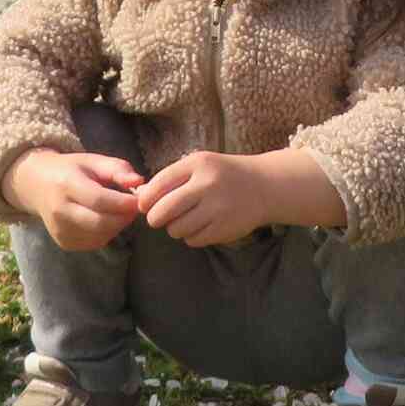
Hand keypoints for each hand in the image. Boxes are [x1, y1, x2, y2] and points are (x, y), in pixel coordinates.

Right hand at [6, 149, 143, 251]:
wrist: (38, 185)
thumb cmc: (71, 170)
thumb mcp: (93, 161)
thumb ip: (117, 169)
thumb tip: (139, 182)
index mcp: (66, 185)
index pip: (99, 200)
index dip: (124, 203)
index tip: (139, 199)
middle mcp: (60, 211)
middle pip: (100, 223)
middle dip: (123, 218)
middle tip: (135, 208)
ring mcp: (60, 230)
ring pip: (100, 236)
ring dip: (117, 226)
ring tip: (119, 211)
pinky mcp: (64, 243)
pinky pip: (95, 242)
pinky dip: (107, 233)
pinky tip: (106, 219)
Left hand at [138, 151, 276, 246]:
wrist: (264, 186)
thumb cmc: (224, 175)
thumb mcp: (200, 165)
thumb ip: (172, 178)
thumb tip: (140, 197)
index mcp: (198, 165)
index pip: (158, 185)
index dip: (145, 200)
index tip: (144, 206)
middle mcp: (207, 185)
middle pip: (163, 211)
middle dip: (155, 218)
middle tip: (159, 218)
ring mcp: (217, 208)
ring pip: (176, 229)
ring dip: (175, 228)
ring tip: (186, 219)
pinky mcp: (225, 228)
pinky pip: (193, 240)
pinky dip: (192, 236)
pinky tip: (201, 225)